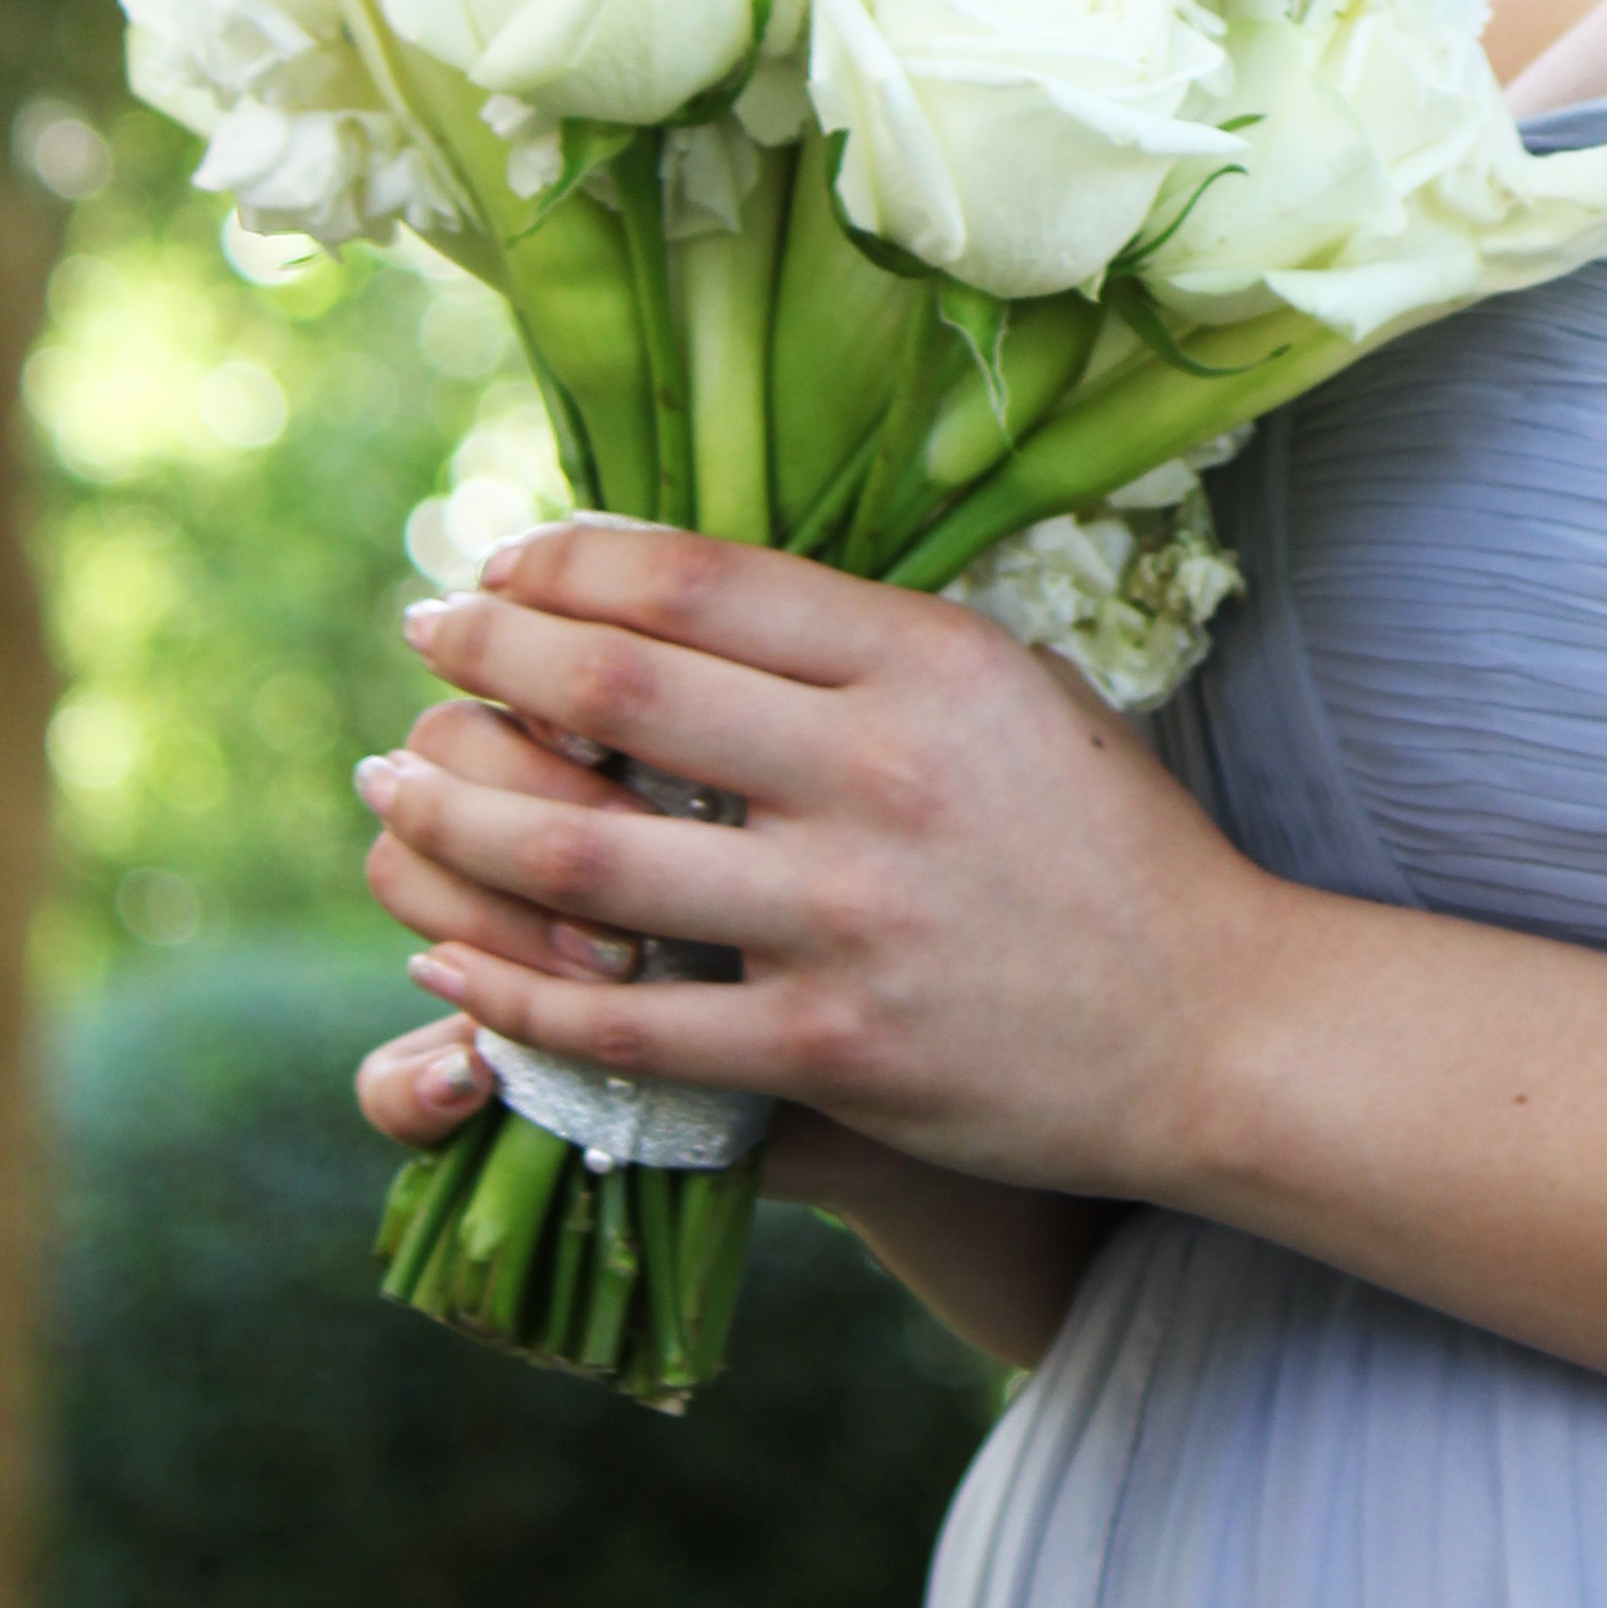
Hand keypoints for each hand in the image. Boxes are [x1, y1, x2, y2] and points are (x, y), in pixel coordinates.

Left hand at [356, 522, 1288, 1200]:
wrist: (1213, 1020)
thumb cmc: (1102, 837)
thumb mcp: (1010, 687)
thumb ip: (862, 645)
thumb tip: (678, 592)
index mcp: (926, 662)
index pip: (698, 580)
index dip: (569, 559)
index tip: (500, 560)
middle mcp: (879, 775)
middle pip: (617, 689)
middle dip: (484, 654)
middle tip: (421, 638)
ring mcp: (847, 919)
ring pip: (583, 855)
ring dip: (453, 815)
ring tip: (393, 786)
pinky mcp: (827, 1048)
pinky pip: (619, 1022)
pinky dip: (508, 991)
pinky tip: (447, 961)